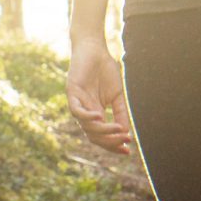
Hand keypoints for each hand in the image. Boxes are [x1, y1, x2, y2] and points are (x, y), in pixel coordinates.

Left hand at [67, 36, 132, 154]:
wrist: (95, 49)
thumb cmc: (105, 71)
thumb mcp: (116, 96)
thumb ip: (120, 113)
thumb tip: (125, 133)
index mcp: (95, 114)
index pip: (102, 137)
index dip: (113, 145)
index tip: (128, 151)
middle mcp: (85, 112)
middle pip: (94, 136)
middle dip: (110, 141)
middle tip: (125, 141)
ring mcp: (77, 103)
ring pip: (87, 126)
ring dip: (103, 131)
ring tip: (119, 130)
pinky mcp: (71, 93)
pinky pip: (77, 111)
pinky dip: (88, 117)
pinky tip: (100, 117)